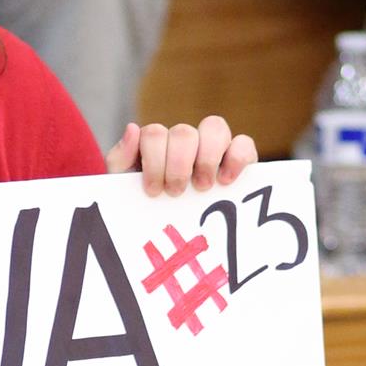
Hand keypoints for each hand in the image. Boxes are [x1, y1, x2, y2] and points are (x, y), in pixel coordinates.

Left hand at [107, 116, 256, 196]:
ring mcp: (213, 146)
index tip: (153, 190)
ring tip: (202, 187)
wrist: (171, 238)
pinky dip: (236, 158)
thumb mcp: (125, 188)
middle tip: (176, 192)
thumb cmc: (147, 208)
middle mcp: (185, 140)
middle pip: (184, 132)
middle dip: (178, 164)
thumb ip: (121, 159)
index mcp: (157, 144)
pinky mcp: (239, 158)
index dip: (154, 160)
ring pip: (215, 127)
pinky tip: (225, 181)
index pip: (154, 134)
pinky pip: (244, 143)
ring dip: (207, 158)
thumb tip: (132, 128)